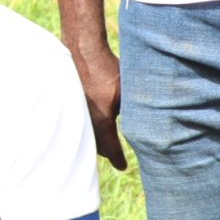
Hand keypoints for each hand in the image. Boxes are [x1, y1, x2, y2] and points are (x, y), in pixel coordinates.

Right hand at [70, 42, 126, 170]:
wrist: (82, 52)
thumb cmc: (106, 70)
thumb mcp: (127, 92)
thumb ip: (136, 109)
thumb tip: (149, 122)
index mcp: (102, 123)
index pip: (112, 149)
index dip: (118, 159)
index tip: (123, 167)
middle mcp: (87, 123)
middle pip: (97, 146)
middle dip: (107, 152)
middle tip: (114, 157)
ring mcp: (77, 114)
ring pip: (87, 136)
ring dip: (96, 141)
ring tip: (104, 143)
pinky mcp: (71, 105)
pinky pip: (80, 124)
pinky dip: (87, 128)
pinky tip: (91, 123)